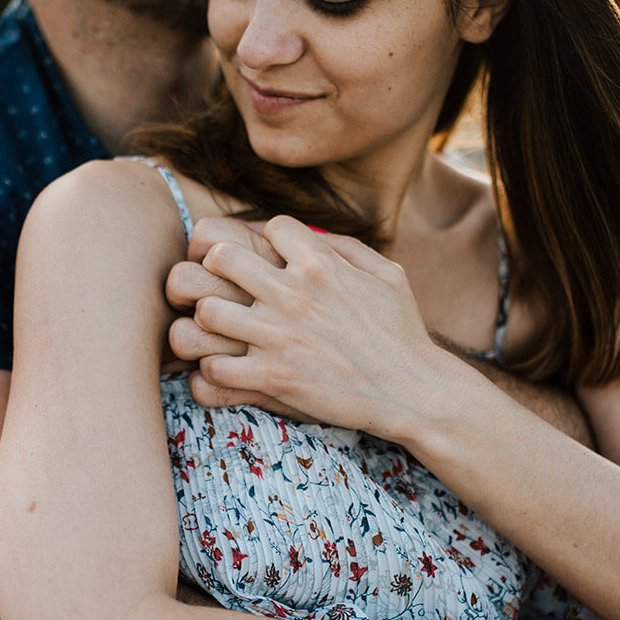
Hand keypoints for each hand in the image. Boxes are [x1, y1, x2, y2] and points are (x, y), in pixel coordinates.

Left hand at [174, 215, 453, 440]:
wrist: (414, 392)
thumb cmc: (403, 333)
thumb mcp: (388, 273)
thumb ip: (345, 246)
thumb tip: (308, 233)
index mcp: (321, 263)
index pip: (268, 227)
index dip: (266, 241)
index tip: (267, 262)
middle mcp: (294, 292)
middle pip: (221, 256)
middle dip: (219, 271)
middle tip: (227, 289)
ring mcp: (279, 336)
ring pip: (206, 310)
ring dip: (209, 320)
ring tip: (223, 331)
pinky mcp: (272, 378)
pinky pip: (212, 365)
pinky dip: (214, 368)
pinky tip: (232, 368)